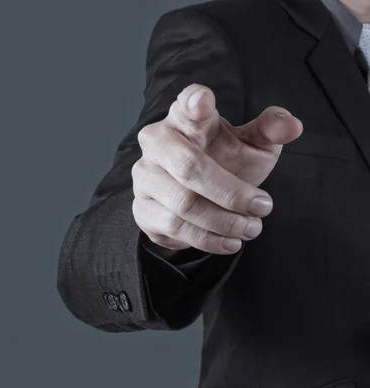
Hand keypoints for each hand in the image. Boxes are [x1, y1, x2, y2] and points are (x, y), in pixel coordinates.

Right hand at [132, 83, 302, 254]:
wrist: (194, 197)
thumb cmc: (224, 161)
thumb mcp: (252, 145)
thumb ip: (270, 131)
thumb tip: (291, 125)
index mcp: (185, 118)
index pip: (186, 105)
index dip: (193, 102)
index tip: (203, 100)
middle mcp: (157, 143)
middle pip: (188, 166)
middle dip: (231, 192)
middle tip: (264, 206)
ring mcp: (145, 177)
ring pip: (182, 204)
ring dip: (224, 221)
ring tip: (253, 228)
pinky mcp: (141, 208)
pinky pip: (173, 227)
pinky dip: (207, 239)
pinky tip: (230, 241)